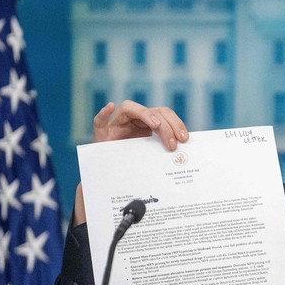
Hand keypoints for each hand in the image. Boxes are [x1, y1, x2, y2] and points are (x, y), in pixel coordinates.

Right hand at [73, 100, 189, 225]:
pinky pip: (99, 121)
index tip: (184, 138)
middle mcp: (132, 120)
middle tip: (173, 143)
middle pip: (152, 111)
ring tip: (156, 125)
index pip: (164, 114)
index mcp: (146, 124)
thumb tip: (185, 155)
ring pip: (129, 108)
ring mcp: (116, 125)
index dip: (175, 123)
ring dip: (146, 114)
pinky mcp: (100, 134)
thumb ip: (164, 151)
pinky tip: (110, 107)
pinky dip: (103, 113)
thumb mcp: (153, 157)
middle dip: (165, 125)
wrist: (111, 177)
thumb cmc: (135, 165)